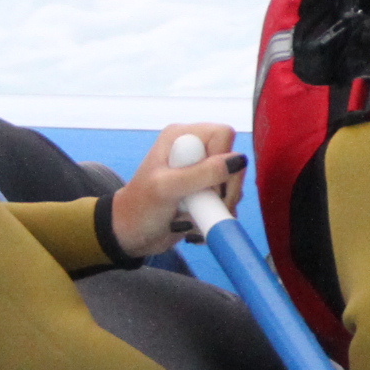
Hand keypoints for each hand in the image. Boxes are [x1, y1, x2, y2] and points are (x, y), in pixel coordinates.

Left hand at [108, 121, 244, 257]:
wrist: (131, 235)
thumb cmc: (139, 208)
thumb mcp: (167, 189)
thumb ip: (201, 174)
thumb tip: (238, 160)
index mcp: (181, 136)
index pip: (223, 135)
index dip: (223, 160)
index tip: (209, 186)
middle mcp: (193, 150)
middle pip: (234, 161)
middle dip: (226, 189)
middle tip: (208, 207)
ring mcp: (201, 172)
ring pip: (233, 184)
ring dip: (221, 206)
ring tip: (196, 218)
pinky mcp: (205, 192)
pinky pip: (227, 201)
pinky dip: (217, 216)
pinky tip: (197, 224)